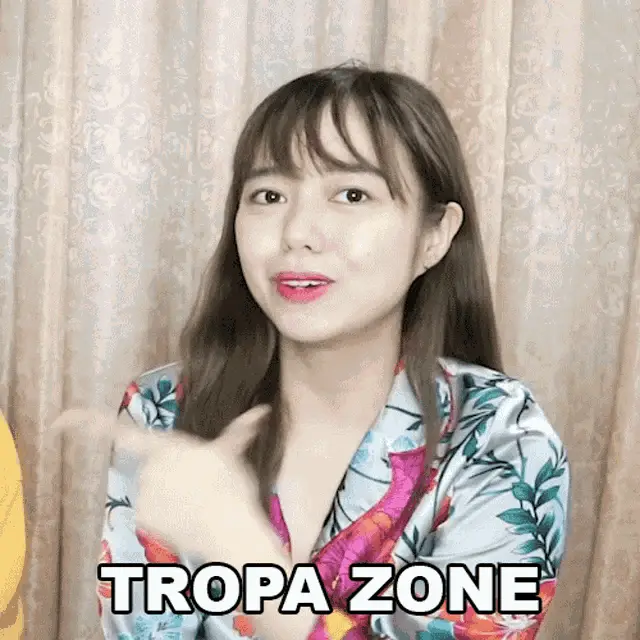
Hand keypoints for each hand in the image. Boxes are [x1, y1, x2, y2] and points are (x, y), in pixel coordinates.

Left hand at [51, 405, 283, 567]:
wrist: (228, 530)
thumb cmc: (233, 488)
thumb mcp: (234, 456)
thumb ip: (240, 432)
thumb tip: (262, 411)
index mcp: (169, 446)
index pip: (121, 433)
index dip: (88, 424)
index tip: (61, 420)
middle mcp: (150, 467)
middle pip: (152, 464)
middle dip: (170, 470)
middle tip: (199, 482)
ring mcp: (145, 493)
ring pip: (152, 487)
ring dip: (169, 491)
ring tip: (196, 500)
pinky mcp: (142, 516)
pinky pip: (149, 508)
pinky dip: (163, 511)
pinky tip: (184, 515)